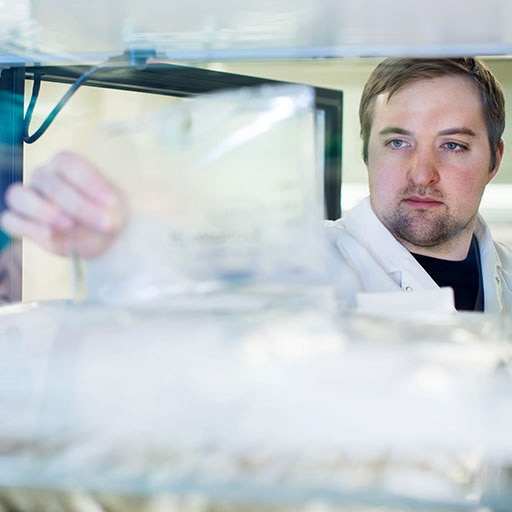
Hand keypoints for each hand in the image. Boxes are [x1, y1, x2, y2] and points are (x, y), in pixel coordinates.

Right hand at [0, 151, 126, 258]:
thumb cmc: (108, 215)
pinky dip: (27, 227)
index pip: (70, 165)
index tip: (112, 202)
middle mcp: (43, 176)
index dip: (90, 183)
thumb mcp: (117, 207)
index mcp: (65, 164)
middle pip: (49, 182)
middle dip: (79, 205)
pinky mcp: (20, 221)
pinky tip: (51, 235)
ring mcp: (28, 197)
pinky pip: (10, 220)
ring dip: (44, 211)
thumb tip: (107, 210)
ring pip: (18, 196)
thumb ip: (110, 205)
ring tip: (70, 226)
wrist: (103, 239)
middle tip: (104, 223)